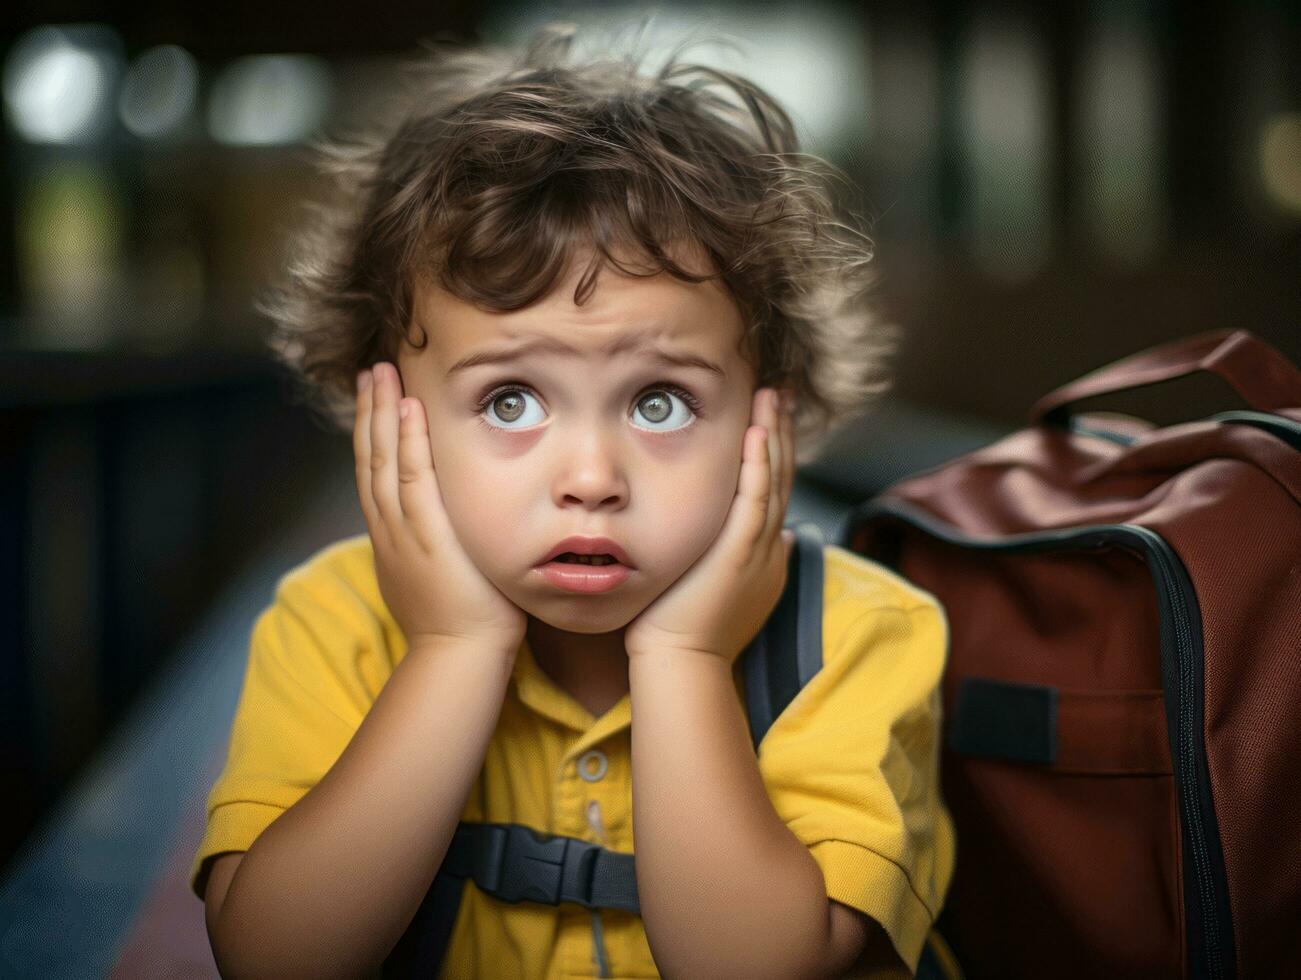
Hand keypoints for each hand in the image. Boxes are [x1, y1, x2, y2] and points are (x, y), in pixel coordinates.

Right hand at [354, 361, 527, 652]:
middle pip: (371, 458)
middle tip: (370, 370)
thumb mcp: (439, 577)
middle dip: (369, 412)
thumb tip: (448, 529)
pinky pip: (414, 479)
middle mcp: (390, 529)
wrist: (457, 659)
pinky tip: (408, 409)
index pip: (375, 474)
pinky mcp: (428, 535)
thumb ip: (437, 547)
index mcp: (391, 538)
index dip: (373, 434)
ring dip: (382, 413)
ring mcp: (405, 531)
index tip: (375, 398)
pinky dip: (408, 443)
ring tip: (381, 373)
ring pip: (384, 460)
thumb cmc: (462, 625)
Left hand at [624, 386, 796, 664]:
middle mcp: (770, 547)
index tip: (771, 418)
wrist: (681, 663)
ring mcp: (759, 550)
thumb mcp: (722, 587)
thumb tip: (779, 539)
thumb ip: (743, 559)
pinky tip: (757, 433)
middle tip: (781, 392)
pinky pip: (756, 500)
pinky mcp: (739, 553)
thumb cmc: (685, 630)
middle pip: (783, 477)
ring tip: (773, 396)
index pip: (775, 491)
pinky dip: (759, 465)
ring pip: (774, 481)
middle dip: (782, 432)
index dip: (776, 452)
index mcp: (765, 554)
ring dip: (774, 436)